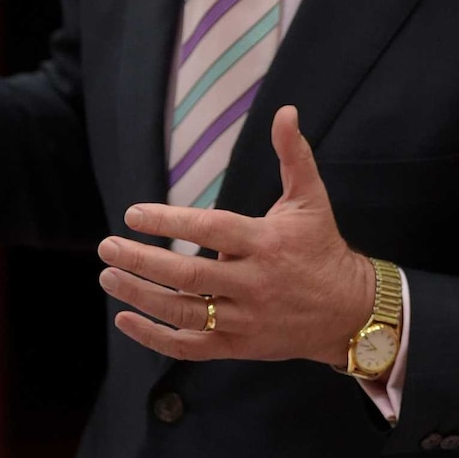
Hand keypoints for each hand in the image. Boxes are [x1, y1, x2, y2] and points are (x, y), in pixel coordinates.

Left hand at [98, 105, 373, 364]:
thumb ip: (293, 154)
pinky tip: (125, 320)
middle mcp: (252, 283)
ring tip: (108, 276)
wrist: (351, 313)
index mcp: (264, 243)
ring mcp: (244, 319)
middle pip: (188, 276)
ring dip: (141, 295)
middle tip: (106, 247)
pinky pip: (191, 346)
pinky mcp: (239, 345)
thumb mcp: (311, 198)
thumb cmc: (322, 247)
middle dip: (142, 261)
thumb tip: (286, 111)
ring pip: (184, 312)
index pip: (210, 230)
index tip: (133, 214)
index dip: (170, 221)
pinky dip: (156, 337)